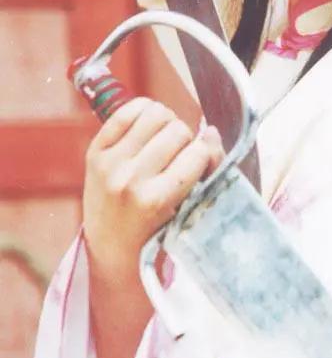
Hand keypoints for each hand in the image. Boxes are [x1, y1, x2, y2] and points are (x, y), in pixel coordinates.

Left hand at [83, 97, 222, 279]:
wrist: (111, 246)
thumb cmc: (157, 230)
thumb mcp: (186, 210)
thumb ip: (205, 170)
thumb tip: (210, 131)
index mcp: (156, 200)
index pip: (198, 154)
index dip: (205, 155)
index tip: (200, 164)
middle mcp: (130, 180)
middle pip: (178, 130)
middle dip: (186, 140)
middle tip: (179, 155)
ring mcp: (110, 164)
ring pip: (155, 114)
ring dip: (167, 123)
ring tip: (165, 139)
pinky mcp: (95, 152)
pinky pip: (126, 111)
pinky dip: (143, 111)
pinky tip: (147, 125)